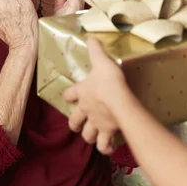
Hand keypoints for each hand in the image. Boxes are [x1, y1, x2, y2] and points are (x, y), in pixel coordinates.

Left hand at [63, 38, 126, 153]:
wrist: (119, 99)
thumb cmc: (109, 80)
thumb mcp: (101, 60)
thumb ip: (95, 49)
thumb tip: (90, 36)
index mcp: (82, 92)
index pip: (69, 94)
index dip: (68, 95)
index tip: (68, 97)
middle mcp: (86, 110)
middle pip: (75, 120)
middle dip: (74, 123)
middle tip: (76, 125)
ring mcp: (96, 123)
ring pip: (88, 135)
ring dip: (88, 136)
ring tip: (91, 138)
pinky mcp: (107, 132)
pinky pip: (105, 144)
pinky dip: (106, 148)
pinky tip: (108, 149)